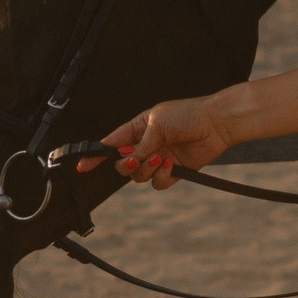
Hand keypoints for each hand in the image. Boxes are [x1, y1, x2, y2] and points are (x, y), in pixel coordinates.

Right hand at [76, 96, 234, 191]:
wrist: (215, 124)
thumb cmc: (188, 114)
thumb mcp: (158, 123)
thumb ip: (141, 143)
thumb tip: (131, 159)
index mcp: (137, 129)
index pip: (110, 143)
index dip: (95, 155)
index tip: (82, 165)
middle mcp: (145, 145)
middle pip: (122, 165)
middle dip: (126, 165)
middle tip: (136, 159)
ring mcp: (158, 159)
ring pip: (138, 176)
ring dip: (146, 170)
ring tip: (161, 158)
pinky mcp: (172, 171)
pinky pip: (158, 183)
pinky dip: (162, 176)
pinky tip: (171, 165)